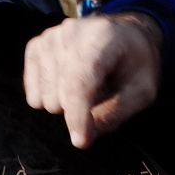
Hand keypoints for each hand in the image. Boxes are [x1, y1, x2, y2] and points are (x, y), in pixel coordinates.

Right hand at [23, 11, 162, 148]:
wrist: (125, 35)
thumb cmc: (136, 64)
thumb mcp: (142, 91)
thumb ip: (116, 113)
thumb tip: (83, 137)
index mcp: (103, 37)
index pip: (80, 82)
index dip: (78, 116)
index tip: (81, 142)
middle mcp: (70, 33)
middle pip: (59, 94)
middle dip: (78, 110)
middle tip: (100, 97)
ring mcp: (50, 38)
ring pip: (44, 97)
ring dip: (64, 104)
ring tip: (87, 88)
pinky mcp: (36, 47)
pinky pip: (32, 91)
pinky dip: (49, 97)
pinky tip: (67, 87)